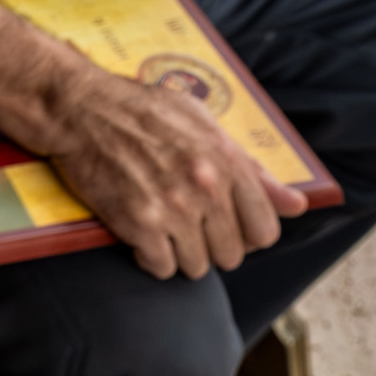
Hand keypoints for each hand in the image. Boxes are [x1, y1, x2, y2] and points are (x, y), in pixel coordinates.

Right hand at [35, 58, 308, 281]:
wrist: (79, 107)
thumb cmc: (140, 109)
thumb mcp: (203, 123)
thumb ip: (251, 168)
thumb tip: (296, 204)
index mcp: (226, 160)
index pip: (264, 230)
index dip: (246, 234)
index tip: (225, 225)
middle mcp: (206, 186)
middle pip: (231, 255)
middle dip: (210, 245)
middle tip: (186, 223)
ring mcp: (173, 207)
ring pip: (197, 267)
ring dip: (180, 254)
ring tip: (162, 227)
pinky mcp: (139, 223)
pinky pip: (161, 268)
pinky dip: (151, 258)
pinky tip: (141, 234)